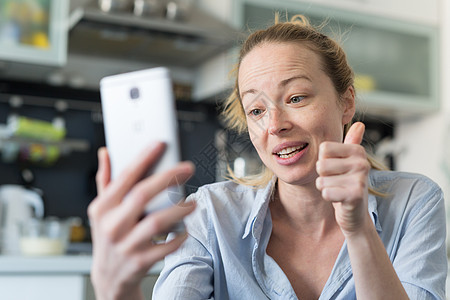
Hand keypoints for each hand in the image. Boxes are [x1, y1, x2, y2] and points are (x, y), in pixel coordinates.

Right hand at [88, 142, 195, 299]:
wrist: (109, 278)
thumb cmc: (108, 237)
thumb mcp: (100, 210)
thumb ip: (105, 180)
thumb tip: (105, 152)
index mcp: (102, 208)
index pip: (124, 177)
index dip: (143, 158)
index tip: (159, 144)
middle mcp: (112, 225)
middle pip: (142, 195)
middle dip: (168, 178)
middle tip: (188, 168)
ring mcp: (126, 244)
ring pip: (157, 222)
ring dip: (178, 210)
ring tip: (192, 203)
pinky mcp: (140, 261)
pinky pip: (166, 246)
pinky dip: (179, 237)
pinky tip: (185, 229)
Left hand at [315, 122, 370, 235]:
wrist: (355, 214)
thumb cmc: (346, 185)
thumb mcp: (347, 162)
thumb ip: (351, 143)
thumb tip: (360, 124)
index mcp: (357, 151)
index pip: (323, 149)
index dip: (324, 161)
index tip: (335, 169)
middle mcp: (362, 163)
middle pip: (320, 165)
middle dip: (323, 177)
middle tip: (336, 182)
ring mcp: (360, 179)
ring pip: (321, 180)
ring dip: (325, 188)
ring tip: (338, 190)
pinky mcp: (355, 195)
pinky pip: (326, 192)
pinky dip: (328, 197)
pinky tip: (339, 200)